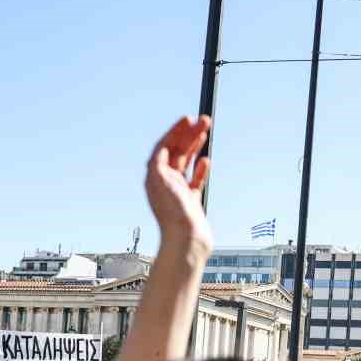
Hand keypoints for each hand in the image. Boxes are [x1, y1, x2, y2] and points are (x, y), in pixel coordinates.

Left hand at [143, 116, 212, 249]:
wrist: (186, 242)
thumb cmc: (174, 217)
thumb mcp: (160, 184)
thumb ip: (159, 164)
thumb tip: (161, 149)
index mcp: (155, 176)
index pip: (165, 146)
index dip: (176, 131)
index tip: (188, 119)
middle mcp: (165, 182)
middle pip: (177, 151)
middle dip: (189, 134)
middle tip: (203, 120)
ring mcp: (178, 191)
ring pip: (186, 162)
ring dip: (195, 145)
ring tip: (205, 131)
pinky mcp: (190, 201)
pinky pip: (195, 179)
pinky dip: (200, 168)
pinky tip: (205, 160)